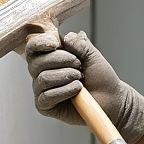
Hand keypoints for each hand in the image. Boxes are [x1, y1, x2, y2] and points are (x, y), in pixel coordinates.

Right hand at [25, 30, 143, 143]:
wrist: (111, 98)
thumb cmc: (99, 78)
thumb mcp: (91, 54)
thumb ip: (78, 43)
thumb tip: (65, 37)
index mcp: (49, 57)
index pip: (33, 47)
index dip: (40, 43)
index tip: (56, 43)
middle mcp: (41, 73)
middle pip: (37, 62)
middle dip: (61, 60)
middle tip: (79, 65)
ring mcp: (41, 90)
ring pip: (44, 78)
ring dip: (66, 76)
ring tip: (80, 79)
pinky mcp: (44, 106)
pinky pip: (47, 96)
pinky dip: (65, 91)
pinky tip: (77, 90)